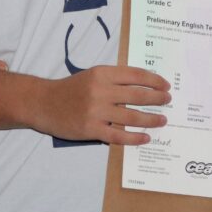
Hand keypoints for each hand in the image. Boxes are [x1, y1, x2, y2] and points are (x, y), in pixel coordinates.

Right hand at [33, 65, 170, 145]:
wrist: (44, 103)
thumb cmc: (71, 89)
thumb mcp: (93, 75)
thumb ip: (115, 78)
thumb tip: (144, 84)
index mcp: (103, 74)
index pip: (136, 75)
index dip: (154, 80)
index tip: (166, 85)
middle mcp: (101, 91)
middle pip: (138, 95)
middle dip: (157, 98)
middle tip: (168, 101)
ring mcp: (96, 111)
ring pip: (131, 116)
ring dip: (151, 119)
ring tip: (162, 120)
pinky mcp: (91, 129)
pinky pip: (118, 135)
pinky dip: (134, 137)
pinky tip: (145, 138)